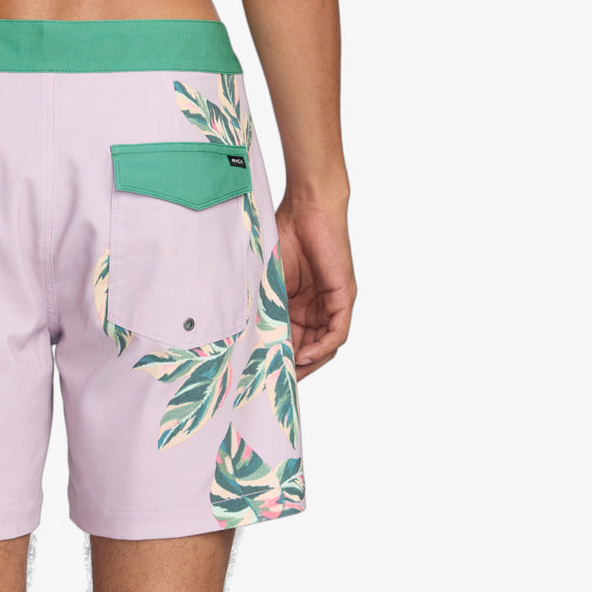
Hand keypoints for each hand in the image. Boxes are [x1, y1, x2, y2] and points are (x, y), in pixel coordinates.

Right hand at [275, 196, 356, 379]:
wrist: (306, 207)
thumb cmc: (283, 236)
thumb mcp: (267, 283)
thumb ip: (263, 311)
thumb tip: (247, 342)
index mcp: (296, 306)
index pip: (290, 342)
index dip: (277, 360)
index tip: (260, 376)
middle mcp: (316, 309)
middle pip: (308, 350)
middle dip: (291, 369)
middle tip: (272, 384)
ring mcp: (331, 305)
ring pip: (323, 347)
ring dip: (306, 363)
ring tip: (286, 374)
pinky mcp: (344, 297)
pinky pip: (336, 333)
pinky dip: (321, 348)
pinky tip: (303, 355)